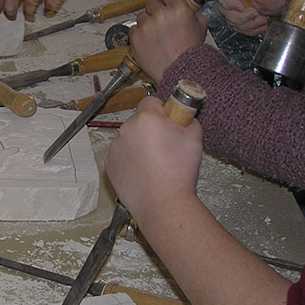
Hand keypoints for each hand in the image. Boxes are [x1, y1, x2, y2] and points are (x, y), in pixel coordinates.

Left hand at [106, 97, 203, 221]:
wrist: (162, 203)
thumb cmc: (179, 170)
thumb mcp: (194, 136)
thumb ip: (186, 118)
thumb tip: (181, 115)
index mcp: (146, 119)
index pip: (150, 101)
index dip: (161, 111)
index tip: (169, 123)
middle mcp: (125, 130)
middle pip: (138, 121)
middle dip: (150, 129)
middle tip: (164, 147)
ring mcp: (115, 148)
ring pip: (129, 139)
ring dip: (138, 145)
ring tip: (154, 164)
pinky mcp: (109, 164)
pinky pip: (121, 155)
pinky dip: (130, 160)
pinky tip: (143, 172)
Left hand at [130, 0, 207, 82]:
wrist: (181, 72)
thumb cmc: (191, 53)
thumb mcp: (201, 26)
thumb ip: (194, 11)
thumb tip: (188, 6)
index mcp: (178, 8)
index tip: (164, 0)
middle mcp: (161, 15)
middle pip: (151, 3)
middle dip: (156, 11)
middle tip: (162, 23)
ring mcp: (146, 26)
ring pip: (142, 16)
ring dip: (147, 23)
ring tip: (157, 35)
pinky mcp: (136, 38)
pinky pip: (134, 29)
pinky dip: (140, 34)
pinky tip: (150, 42)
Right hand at [213, 0, 282, 35]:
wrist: (283, 3)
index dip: (227, 2)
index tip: (241, 6)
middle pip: (223, 8)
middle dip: (241, 15)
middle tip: (256, 12)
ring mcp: (234, 5)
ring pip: (231, 20)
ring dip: (249, 23)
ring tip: (261, 17)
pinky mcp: (238, 15)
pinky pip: (238, 27)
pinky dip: (251, 28)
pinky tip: (259, 21)